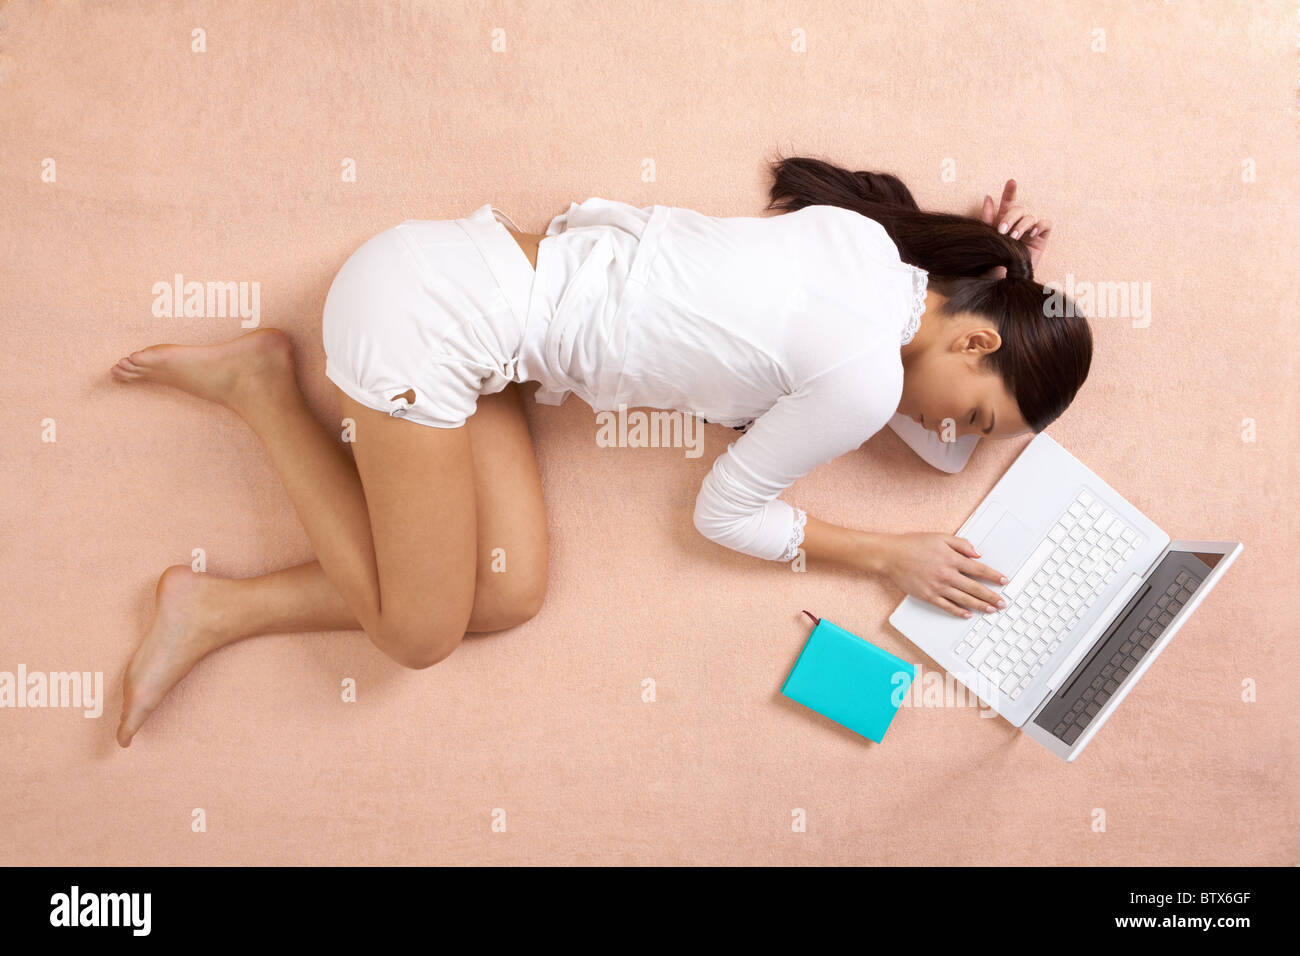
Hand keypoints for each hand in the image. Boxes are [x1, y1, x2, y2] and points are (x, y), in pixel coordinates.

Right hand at [875, 532, 1008, 618]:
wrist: (891, 555)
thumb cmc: (914, 544)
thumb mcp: (940, 537)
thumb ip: (961, 544)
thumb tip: (978, 554)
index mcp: (952, 559)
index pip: (980, 570)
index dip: (994, 576)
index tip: (1004, 581)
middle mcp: (947, 575)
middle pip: (976, 588)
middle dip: (992, 596)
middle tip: (1002, 603)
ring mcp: (938, 587)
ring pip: (965, 599)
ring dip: (980, 606)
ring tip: (991, 610)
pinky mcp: (928, 596)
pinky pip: (947, 606)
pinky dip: (958, 611)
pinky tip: (967, 614)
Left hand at [980, 179, 1051, 277]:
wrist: (1004, 283)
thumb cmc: (994, 264)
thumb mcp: (988, 241)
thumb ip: (987, 220)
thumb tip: (988, 197)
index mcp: (1003, 222)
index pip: (1008, 202)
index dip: (1010, 191)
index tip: (1011, 182)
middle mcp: (1017, 224)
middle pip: (1018, 208)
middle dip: (1010, 217)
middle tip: (1002, 231)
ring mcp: (1030, 231)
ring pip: (1030, 216)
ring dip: (1022, 225)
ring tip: (1014, 238)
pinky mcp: (1041, 239)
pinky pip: (1046, 224)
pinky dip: (1040, 225)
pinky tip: (1033, 233)